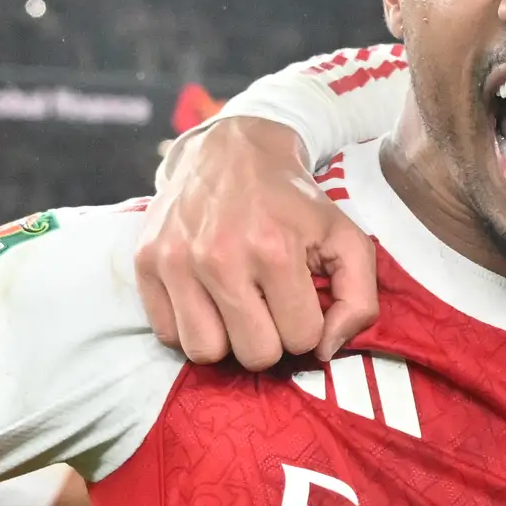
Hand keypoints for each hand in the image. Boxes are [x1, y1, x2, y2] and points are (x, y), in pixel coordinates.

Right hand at [137, 116, 380, 369]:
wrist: (230, 150)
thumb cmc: (293, 201)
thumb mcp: (345, 237)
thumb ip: (359, 299)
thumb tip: (325, 351)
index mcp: (275, 250)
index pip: (301, 340)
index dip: (306, 325)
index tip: (298, 300)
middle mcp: (220, 258)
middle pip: (254, 355)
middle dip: (269, 338)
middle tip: (267, 306)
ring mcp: (177, 261)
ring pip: (205, 353)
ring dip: (226, 339)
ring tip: (235, 306)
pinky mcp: (146, 262)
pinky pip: (167, 334)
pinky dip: (189, 326)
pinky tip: (205, 297)